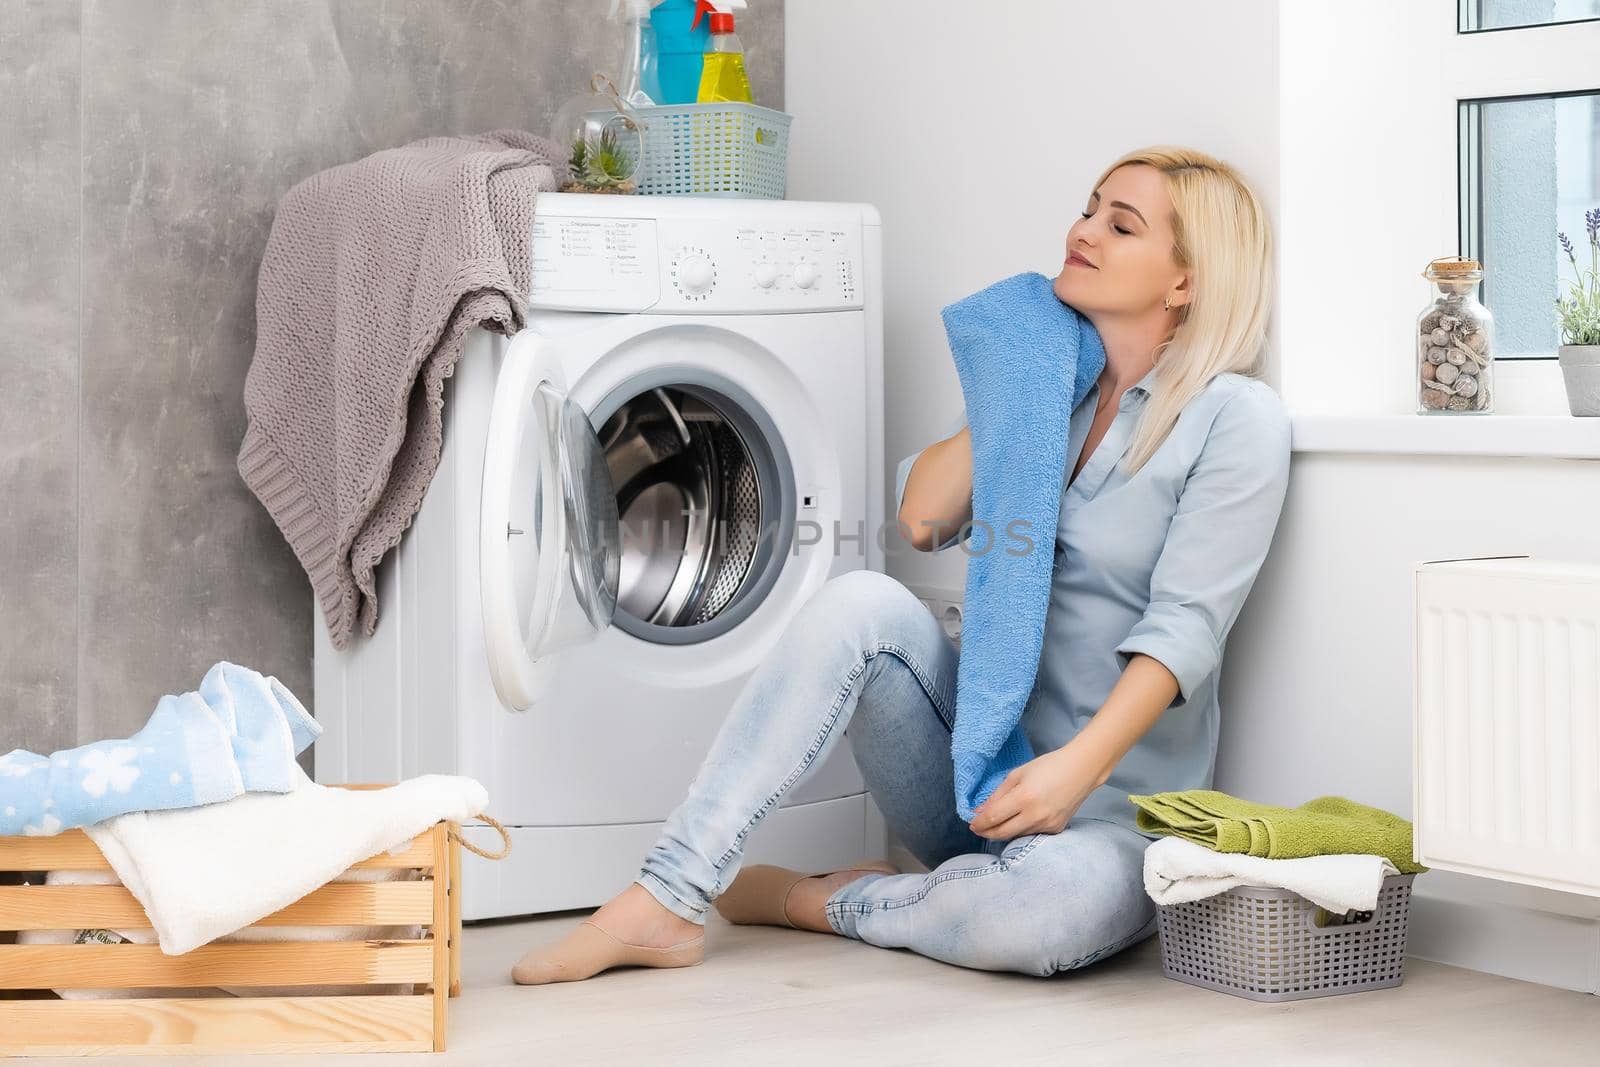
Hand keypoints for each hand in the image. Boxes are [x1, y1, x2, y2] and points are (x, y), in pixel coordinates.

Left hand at [968, 742, 1106, 839]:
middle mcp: (1036, 815)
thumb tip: (980, 811)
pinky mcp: (1057, 829)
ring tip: (997, 823)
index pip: (993, 818)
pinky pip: (1032, 833)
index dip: (979, 823)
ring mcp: (1048, 825)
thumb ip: (997, 795)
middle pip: (1003, 833)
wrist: (1082, 770)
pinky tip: (1019, 820)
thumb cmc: (1048, 766)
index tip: (972, 824)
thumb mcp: (1018, 774)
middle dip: (987, 833)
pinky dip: (1021, 829)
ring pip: (1017, 835)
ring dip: (1004, 831)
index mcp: (1024, 798)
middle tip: (978, 829)